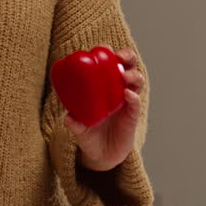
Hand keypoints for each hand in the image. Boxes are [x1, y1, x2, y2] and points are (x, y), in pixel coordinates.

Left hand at [64, 48, 142, 171]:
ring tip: (124, 77)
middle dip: (127, 56)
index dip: (108, 52)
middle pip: (128, 65)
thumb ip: (74, 124)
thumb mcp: (78, 129)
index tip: (103, 48)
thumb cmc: (88, 135)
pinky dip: (133, 97)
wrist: (101, 156)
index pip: (109, 62)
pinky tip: (128, 95)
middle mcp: (117, 90)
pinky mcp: (132, 116)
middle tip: (120, 57)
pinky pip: (136, 103)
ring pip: (136, 80)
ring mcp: (126, 102)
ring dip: (132, 74)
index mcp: (103, 86)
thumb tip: (68, 118)